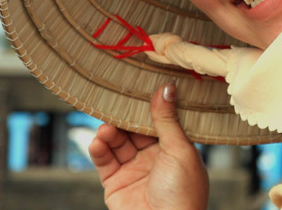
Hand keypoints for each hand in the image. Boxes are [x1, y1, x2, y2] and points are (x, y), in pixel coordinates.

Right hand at [88, 83, 208, 209]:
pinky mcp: (116, 184)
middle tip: (115, 104)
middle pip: (135, 130)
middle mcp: (155, 159)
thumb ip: (168, 119)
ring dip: (110, 133)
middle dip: (125, 118)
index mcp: (176, 149)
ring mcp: (135, 171)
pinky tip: (98, 141)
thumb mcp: (180, 149)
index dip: (149, 107)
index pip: (160, 121)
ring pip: (118, 143)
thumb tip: (167, 88)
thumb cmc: (183, 193)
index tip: (138, 88)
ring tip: (106, 128)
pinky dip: (99, 149)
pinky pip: (105, 162)